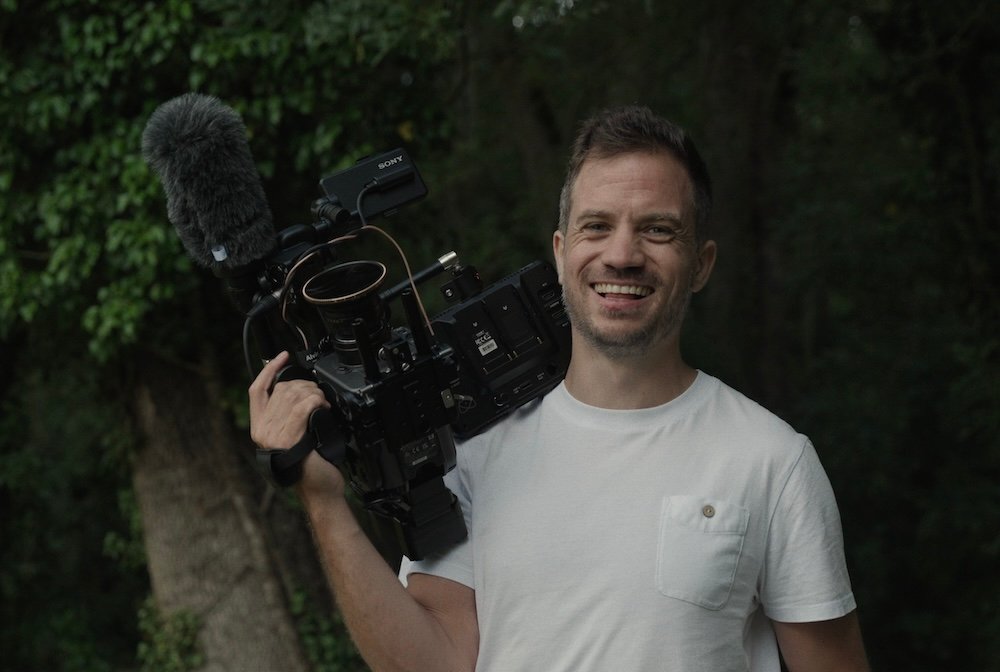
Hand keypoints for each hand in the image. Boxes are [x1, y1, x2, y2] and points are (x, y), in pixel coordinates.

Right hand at [248, 352, 343, 496]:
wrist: (318, 489)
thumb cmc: (310, 464)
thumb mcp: (294, 435)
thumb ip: (287, 414)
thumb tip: (296, 388)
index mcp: (259, 427)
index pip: (256, 390)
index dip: (268, 369)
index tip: (282, 356)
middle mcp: (262, 430)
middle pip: (281, 388)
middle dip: (305, 384)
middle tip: (318, 394)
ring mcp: (272, 435)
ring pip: (293, 395)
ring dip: (314, 393)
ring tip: (322, 402)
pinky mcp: (287, 439)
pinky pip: (302, 407)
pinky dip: (316, 402)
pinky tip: (323, 407)